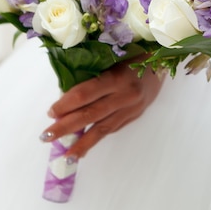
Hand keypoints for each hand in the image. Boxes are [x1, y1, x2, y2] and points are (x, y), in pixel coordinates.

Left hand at [40, 57, 163, 159]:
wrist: (164, 61)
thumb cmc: (134, 53)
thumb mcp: (114, 57)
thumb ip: (94, 74)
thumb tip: (66, 94)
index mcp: (117, 77)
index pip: (85, 94)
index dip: (66, 104)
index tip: (51, 112)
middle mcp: (125, 95)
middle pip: (90, 115)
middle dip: (66, 127)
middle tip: (46, 136)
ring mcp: (131, 108)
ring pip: (103, 129)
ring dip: (82, 143)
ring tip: (66, 156)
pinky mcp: (135, 116)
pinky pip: (113, 129)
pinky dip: (97, 138)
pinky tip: (84, 148)